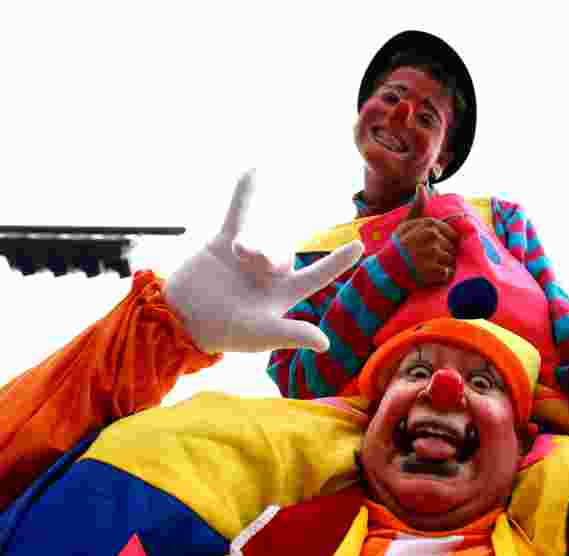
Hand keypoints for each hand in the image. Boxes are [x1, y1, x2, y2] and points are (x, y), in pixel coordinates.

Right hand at [164, 173, 363, 353]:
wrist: (181, 317)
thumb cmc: (224, 333)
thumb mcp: (260, 335)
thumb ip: (291, 334)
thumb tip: (325, 344)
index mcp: (284, 294)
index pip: (319, 276)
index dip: (338, 262)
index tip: (360, 245)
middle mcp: (270, 274)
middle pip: (284, 256)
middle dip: (271, 257)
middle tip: (252, 262)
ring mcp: (249, 256)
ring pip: (261, 240)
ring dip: (252, 245)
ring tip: (237, 252)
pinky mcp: (224, 243)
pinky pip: (238, 214)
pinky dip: (244, 194)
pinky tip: (253, 171)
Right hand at [393, 184, 460, 286]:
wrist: (386, 270)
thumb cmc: (398, 247)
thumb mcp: (405, 224)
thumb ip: (417, 207)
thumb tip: (422, 186)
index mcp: (429, 224)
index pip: (452, 234)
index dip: (443, 242)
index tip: (431, 248)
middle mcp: (433, 237)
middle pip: (452, 248)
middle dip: (443, 254)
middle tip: (427, 259)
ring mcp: (434, 254)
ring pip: (452, 260)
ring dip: (443, 266)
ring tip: (428, 267)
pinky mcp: (434, 270)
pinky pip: (448, 273)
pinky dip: (442, 276)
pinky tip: (430, 275)